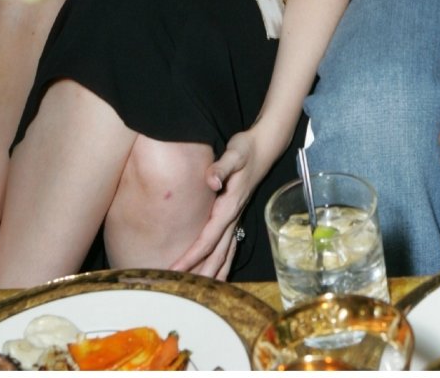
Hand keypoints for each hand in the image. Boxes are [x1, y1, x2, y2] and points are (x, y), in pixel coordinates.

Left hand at [169, 127, 274, 278]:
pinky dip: (223, 264)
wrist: (263, 147)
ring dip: (213, 273)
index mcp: (229, 207)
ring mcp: (236, 218)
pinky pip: (229, 246)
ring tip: (200, 293)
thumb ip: (222, 167)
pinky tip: (218, 274)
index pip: (207, 239)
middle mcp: (233, 217)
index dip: (191, 256)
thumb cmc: (246, 150)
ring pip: (225, 254)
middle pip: (216, 254)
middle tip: (179, 289)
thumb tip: (212, 182)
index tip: (175, 270)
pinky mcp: (236, 216)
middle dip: (199, 273)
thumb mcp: (234, 154)